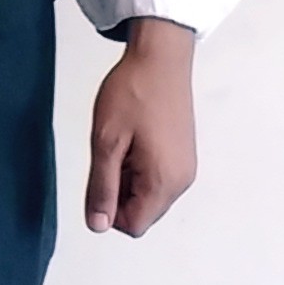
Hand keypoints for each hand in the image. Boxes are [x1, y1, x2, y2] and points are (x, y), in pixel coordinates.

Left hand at [85, 17, 196, 236]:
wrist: (160, 58)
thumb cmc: (134, 92)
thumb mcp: (106, 142)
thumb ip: (102, 188)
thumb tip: (98, 225)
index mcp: (164, 181)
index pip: (133, 225)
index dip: (109, 209)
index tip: (101, 175)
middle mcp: (182, 181)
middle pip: (143, 212)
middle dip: (119, 193)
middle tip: (111, 154)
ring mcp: (186, 168)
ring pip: (148, 195)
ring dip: (128, 178)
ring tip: (123, 142)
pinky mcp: (184, 155)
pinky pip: (158, 178)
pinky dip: (140, 167)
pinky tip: (134, 138)